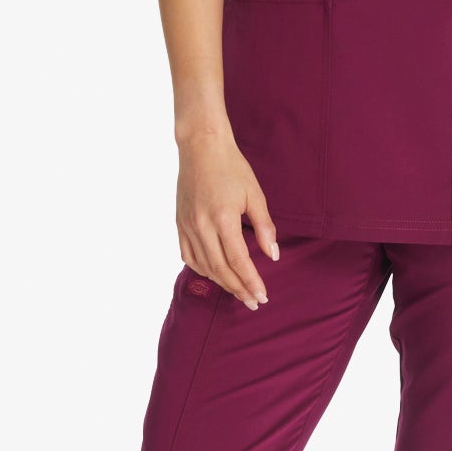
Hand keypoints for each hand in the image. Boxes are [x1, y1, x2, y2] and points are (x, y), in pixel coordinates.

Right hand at [176, 133, 278, 309]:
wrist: (201, 147)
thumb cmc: (232, 168)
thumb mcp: (255, 195)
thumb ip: (264, 227)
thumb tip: (272, 256)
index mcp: (223, 218)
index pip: (239, 261)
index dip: (251, 282)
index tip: (262, 296)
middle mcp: (202, 226)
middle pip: (221, 269)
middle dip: (239, 289)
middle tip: (253, 303)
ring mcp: (187, 225)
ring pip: (204, 266)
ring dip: (221, 282)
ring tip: (238, 291)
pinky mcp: (179, 223)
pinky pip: (188, 255)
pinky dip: (202, 269)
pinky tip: (214, 274)